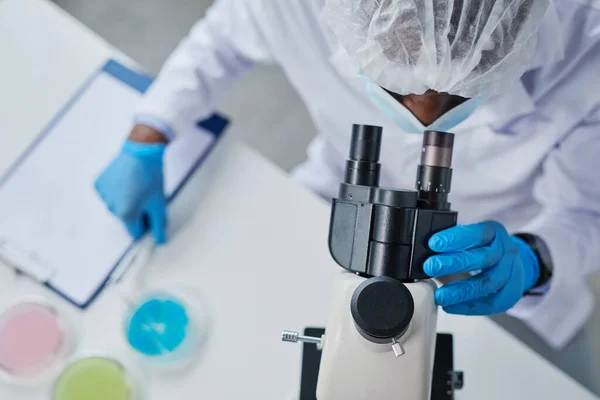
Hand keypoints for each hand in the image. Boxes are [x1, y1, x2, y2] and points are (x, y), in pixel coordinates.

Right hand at [95, 133, 166, 243]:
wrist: (141, 151)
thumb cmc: (151, 177)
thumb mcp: (159, 203)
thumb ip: (158, 225)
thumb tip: (159, 240)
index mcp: (126, 215)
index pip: (135, 232)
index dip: (146, 223)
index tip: (151, 211)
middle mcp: (111, 208)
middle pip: (126, 219)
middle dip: (136, 211)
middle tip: (145, 195)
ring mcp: (102, 196)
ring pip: (116, 207)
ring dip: (125, 201)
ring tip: (134, 185)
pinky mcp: (98, 184)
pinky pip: (108, 195)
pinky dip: (115, 191)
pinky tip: (124, 180)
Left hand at [423, 221, 539, 314]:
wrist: (511, 262)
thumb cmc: (484, 248)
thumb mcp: (472, 237)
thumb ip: (453, 242)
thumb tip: (423, 250)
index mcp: (494, 233)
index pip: (477, 233)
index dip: (455, 238)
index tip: (434, 243)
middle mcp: (506, 251)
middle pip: (482, 258)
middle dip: (454, 263)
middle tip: (431, 266)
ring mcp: (511, 274)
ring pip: (487, 284)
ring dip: (460, 291)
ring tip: (440, 295)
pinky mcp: (510, 294)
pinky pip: (490, 303)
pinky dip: (468, 306)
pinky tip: (451, 306)